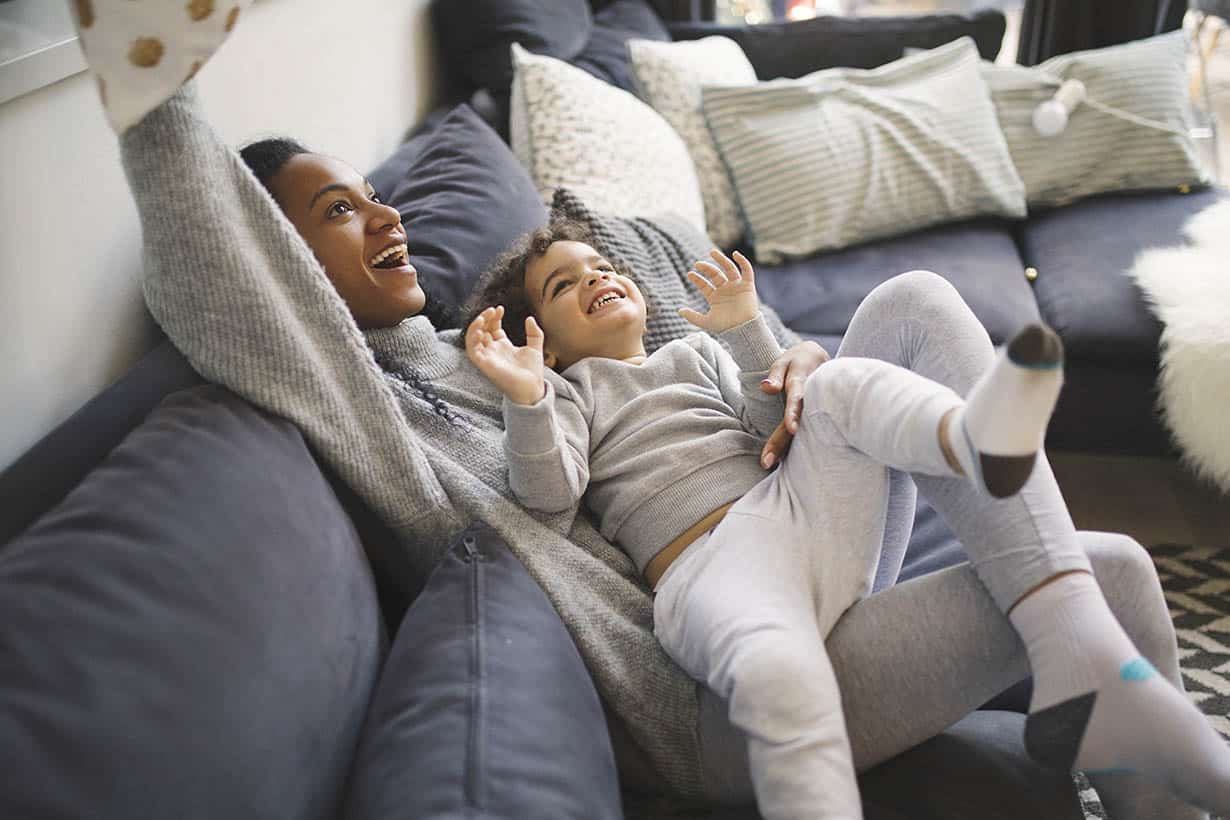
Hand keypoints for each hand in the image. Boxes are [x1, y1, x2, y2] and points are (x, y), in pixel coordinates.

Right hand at [465, 306, 545, 405]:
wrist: (532, 387)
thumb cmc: (532, 372)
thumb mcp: (535, 347)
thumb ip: (534, 332)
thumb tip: (530, 318)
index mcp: (503, 346)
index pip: (492, 328)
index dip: (494, 317)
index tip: (500, 308)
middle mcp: (493, 351)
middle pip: (483, 330)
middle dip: (485, 318)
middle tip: (492, 310)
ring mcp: (487, 357)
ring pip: (473, 338)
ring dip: (476, 326)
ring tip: (484, 316)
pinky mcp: (484, 364)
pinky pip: (472, 350)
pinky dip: (472, 338)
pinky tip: (480, 329)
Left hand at [679, 249, 759, 333]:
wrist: (742, 330)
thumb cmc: (725, 327)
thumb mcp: (706, 322)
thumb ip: (692, 317)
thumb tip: (679, 310)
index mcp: (715, 297)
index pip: (704, 284)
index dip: (697, 279)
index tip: (689, 274)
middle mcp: (725, 289)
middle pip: (715, 274)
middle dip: (706, 268)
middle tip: (697, 264)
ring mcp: (736, 286)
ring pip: (729, 269)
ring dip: (721, 259)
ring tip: (712, 252)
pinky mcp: (747, 285)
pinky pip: (746, 270)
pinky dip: (742, 262)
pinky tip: (735, 254)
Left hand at [759, 340, 830, 467]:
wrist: (818, 358)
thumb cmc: (796, 362)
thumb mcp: (784, 362)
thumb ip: (775, 375)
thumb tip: (766, 388)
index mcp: (803, 383)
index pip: (797, 399)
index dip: (794, 413)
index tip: (792, 429)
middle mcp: (812, 399)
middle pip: (797, 423)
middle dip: (783, 442)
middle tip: (767, 462)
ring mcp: (817, 410)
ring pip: (803, 432)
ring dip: (788, 450)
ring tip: (770, 465)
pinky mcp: (816, 417)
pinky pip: (806, 433)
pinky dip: (797, 447)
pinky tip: (783, 464)